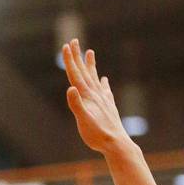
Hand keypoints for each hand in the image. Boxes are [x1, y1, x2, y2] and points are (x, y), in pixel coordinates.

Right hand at [62, 39, 130, 153]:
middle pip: (84, 72)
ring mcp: (103, 99)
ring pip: (95, 78)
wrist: (116, 143)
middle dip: (78, 57)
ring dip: (91, 65)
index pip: (76, 75)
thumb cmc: (97, 134)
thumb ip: (76, 104)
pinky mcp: (108, 106)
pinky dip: (103, 83)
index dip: (70, 60)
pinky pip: (105, 91)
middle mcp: (95, 94)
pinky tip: (105, 80)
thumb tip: (70, 88)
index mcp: (87, 96)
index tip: (66, 46)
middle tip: (74, 41)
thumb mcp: (83, 120)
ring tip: (90, 52)